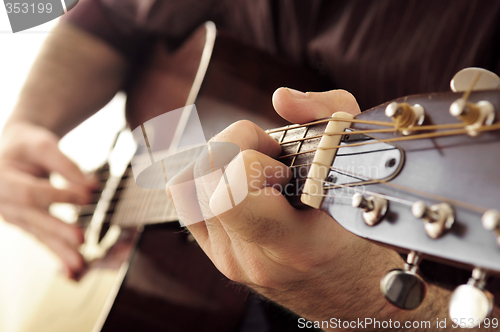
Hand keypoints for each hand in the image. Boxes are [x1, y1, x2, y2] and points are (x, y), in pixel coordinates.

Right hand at [0, 122, 95, 277]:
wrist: (13, 152)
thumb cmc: (27, 146)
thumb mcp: (43, 145)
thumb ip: (66, 165)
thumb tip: (92, 186)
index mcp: (1, 179)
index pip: (30, 191)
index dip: (58, 194)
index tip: (87, 195)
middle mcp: (3, 202)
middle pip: (33, 218)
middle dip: (58, 229)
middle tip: (81, 238)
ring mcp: (14, 216)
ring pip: (39, 234)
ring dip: (60, 250)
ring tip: (79, 265)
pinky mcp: (26, 225)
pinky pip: (42, 240)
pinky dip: (58, 255)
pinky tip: (72, 270)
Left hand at [167, 89, 414, 320]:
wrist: (350, 294)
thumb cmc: (364, 234)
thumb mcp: (365, 168)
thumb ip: (330, 116)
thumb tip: (280, 98)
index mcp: (292, 244)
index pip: (230, 192)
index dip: (248, 154)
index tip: (279, 156)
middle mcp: (251, 257)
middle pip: (199, 178)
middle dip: (231, 145)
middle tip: (269, 156)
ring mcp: (229, 260)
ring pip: (185, 187)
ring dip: (217, 161)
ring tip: (254, 168)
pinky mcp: (218, 257)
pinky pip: (186, 202)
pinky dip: (207, 178)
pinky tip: (240, 181)